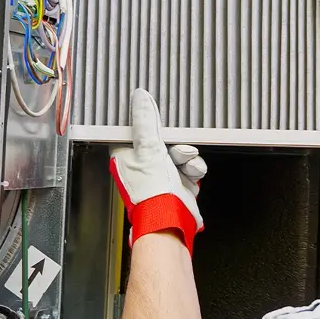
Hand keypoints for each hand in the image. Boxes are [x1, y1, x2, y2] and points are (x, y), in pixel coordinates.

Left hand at [109, 89, 207, 254]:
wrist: (171, 221)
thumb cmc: (151, 192)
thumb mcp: (148, 149)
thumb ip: (146, 122)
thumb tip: (140, 97)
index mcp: (126, 157)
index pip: (133, 131)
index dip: (145, 122)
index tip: (155, 115)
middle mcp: (142, 166)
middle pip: (161, 140)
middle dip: (174, 142)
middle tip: (175, 146)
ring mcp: (161, 175)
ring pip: (179, 152)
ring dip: (186, 156)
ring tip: (185, 163)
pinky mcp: (178, 183)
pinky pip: (190, 166)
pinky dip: (193, 169)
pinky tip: (191, 174)